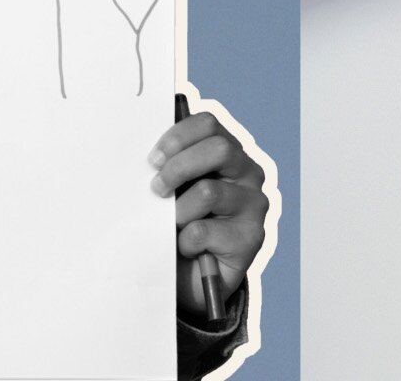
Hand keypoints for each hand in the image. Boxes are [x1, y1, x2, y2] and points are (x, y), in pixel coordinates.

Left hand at [148, 108, 267, 321]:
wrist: (190, 275)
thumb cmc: (178, 221)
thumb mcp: (172, 188)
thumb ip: (168, 165)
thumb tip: (147, 155)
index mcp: (227, 152)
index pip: (209, 124)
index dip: (178, 137)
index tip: (152, 159)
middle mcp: (248, 173)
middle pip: (219, 149)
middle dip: (179, 167)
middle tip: (156, 188)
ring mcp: (253, 205)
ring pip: (209, 191)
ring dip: (178, 210)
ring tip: (170, 225)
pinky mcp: (251, 238)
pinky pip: (204, 230)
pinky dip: (184, 240)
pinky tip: (185, 247)